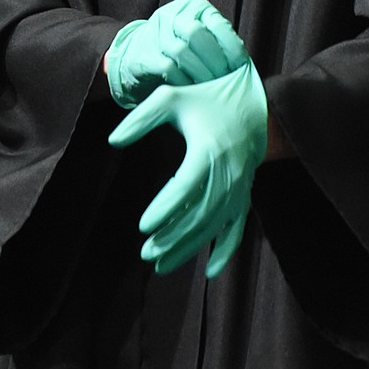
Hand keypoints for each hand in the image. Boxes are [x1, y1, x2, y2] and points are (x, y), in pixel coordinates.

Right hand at [105, 0, 247, 109]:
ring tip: (213, 89)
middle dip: (215, 59)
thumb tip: (243, 62)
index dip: (230, 44)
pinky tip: (194, 92)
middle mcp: (170, 14)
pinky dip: (184, 81)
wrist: (138, 54)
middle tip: (226, 79)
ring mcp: (153, 33)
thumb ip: (218, 42)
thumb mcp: (198, 36)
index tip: (241, 65)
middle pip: (196, 34)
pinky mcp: (143, 55)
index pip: (215, 22)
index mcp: (190, 5)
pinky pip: (168, 68)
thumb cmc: (179, 46)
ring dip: (201, 73)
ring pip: (182, 51)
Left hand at [108, 60, 267, 277]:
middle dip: (173, 236)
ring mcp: (239, 187)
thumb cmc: (208, 99)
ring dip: (189, 247)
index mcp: (208, 150)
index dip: (165, 208)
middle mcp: (228, 173)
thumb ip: (141, 118)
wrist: (256, 105)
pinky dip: (226, 250)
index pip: (185, 186)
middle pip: (199, 213)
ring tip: (161, 264)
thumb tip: (112, 141)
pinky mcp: (245, 195)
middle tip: (146, 252)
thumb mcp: (172, 98)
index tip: (143, 226)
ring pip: (214, 225)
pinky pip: (237, 227)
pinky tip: (209, 270)